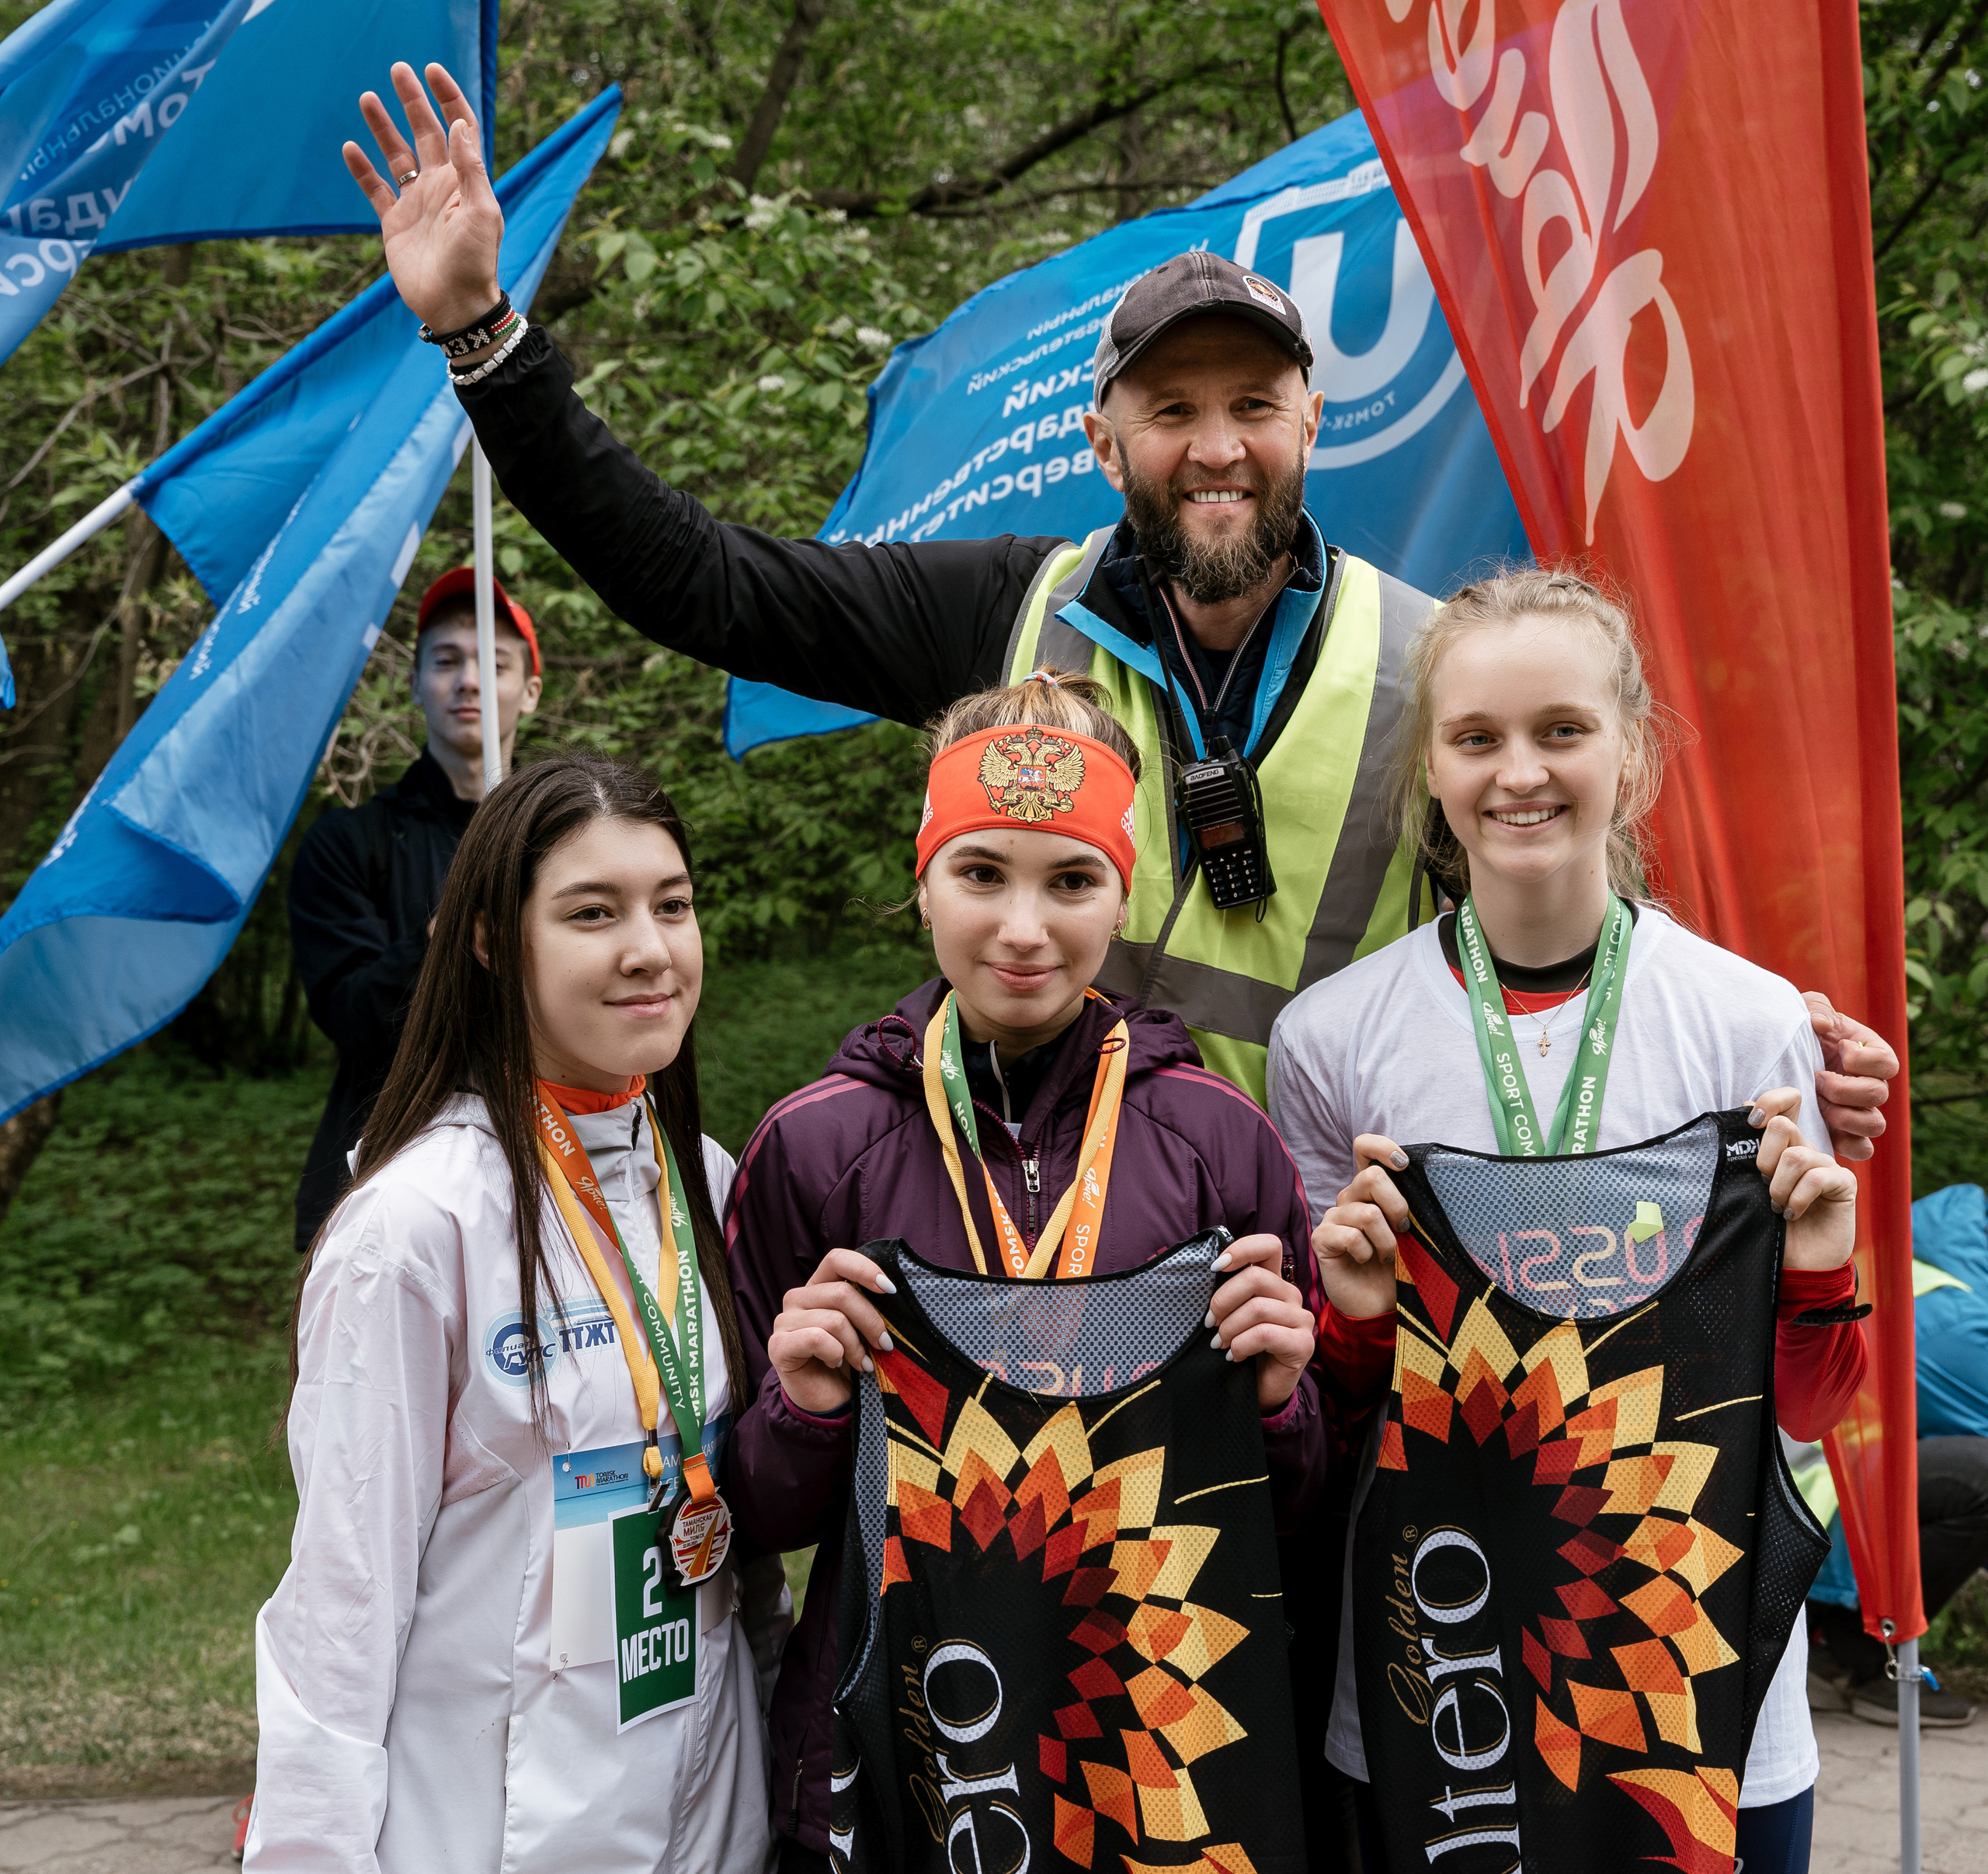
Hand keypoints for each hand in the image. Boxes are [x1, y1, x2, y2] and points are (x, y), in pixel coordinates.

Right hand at [343, 62, 504, 338]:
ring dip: (383, 127)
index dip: (448, 98)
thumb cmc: (474, 263)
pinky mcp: (395, 223)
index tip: (432, 71)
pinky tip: (350, 147)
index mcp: (464, 181)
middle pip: (425, 132)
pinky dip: (362, 169)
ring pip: (397, 155)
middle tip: (398, 69)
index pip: (459, 128)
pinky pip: (375, 189)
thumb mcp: (481, 214)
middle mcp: (440, 186)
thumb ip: (469, 169)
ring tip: (367, 97)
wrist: (455, 307)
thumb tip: (458, 124)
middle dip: (413, 101)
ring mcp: (416, 203)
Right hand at [767, 1248, 896, 1415]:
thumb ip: (868, 1305)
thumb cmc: (849, 1361)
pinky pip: (817, 1339)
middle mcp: (797, 1298)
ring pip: (834, 1320)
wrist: (829, 1401)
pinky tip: (835, 1364)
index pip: (837, 1259)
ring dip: (856, 1346)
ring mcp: (784, 1321)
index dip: (864, 1269)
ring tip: (862, 1363)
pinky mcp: (778, 1346)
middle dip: (871, 1321)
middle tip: (884, 1345)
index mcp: (819, 1287)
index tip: (890, 1290)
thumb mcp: (862, 1328)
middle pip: (842, 1293)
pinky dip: (836, 1354)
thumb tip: (891, 1290)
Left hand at [1208, 1233, 1315, 1411]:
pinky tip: (1234, 1356)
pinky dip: (1241, 1345)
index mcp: (1273, 1281)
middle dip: (1223, 1300)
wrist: (1258, 1389)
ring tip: (1220, 1344)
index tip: (1215, 1268)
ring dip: (1230, 1328)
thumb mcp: (1231, 1314)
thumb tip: (1206, 1271)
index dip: (1241, 1249)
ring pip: (1258, 1308)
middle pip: (1256, 1278)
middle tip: (1210, 1323)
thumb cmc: (1241, 1347)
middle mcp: (1291, 1295)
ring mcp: (1301, 1319)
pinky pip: (1265, 1334)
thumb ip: (1227, 1292)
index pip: (1268, 1246)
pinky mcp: (1303, 1344)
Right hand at [1310, 1134, 1408, 1320]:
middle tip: (1404, 1231)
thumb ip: (1410, 1208)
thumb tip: (1428, 1186)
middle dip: (1397, 1205)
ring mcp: (1333, 1218)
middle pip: (1372, 1176)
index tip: (1403, 1164)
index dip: (1382, 1147)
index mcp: (1370, 1191)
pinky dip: (1367, 1253)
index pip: (1364, 1148)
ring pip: (1367, 1213)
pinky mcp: (1321, 1239)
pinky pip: (1351, 1236)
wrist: (1379, 1305)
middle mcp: (1349, 1198)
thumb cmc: (1398, 1267)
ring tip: (1387, 1257)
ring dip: (1387, 1241)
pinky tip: (1366, 1262)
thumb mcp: (1411, 1234)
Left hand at [1748, 1087, 1856, 1270]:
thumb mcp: (1749, 1189)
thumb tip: (1743, 1106)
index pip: (1784, 1103)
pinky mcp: (1844, 1183)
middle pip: (1783, 1126)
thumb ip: (1747, 1155)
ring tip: (1777, 1207)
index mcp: (1781, 1146)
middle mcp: (1805, 1149)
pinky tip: (1793, 1215)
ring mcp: (1826, 1165)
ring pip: (1796, 1155)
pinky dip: (1798, 1199)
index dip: (1769, 1102)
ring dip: (1779, 1186)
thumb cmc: (1767, 1226)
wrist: (1796, 1264)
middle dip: (1763, 1158)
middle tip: (1763, 1184)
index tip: (1752, 1123)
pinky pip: (1816, 1177)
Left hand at [1802, 991, 1896, 1161]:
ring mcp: (1860, 1111)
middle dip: (1844, 1089)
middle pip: (1878, 1095)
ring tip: (1818, 1103)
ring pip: (1874, 1125)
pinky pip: (1862, 1149)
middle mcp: (1872, 1085)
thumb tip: (1821, 1024)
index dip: (1864, 1060)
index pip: (1887, 1063)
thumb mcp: (1806, 1009)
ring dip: (1844, 1116)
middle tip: (1818, 1080)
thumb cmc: (1800, 1032)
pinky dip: (1847, 1144)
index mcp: (1871, 1055)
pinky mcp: (1844, 1133)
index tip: (1839, 1050)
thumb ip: (1817, 1008)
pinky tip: (1825, 1130)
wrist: (1780, 1058)